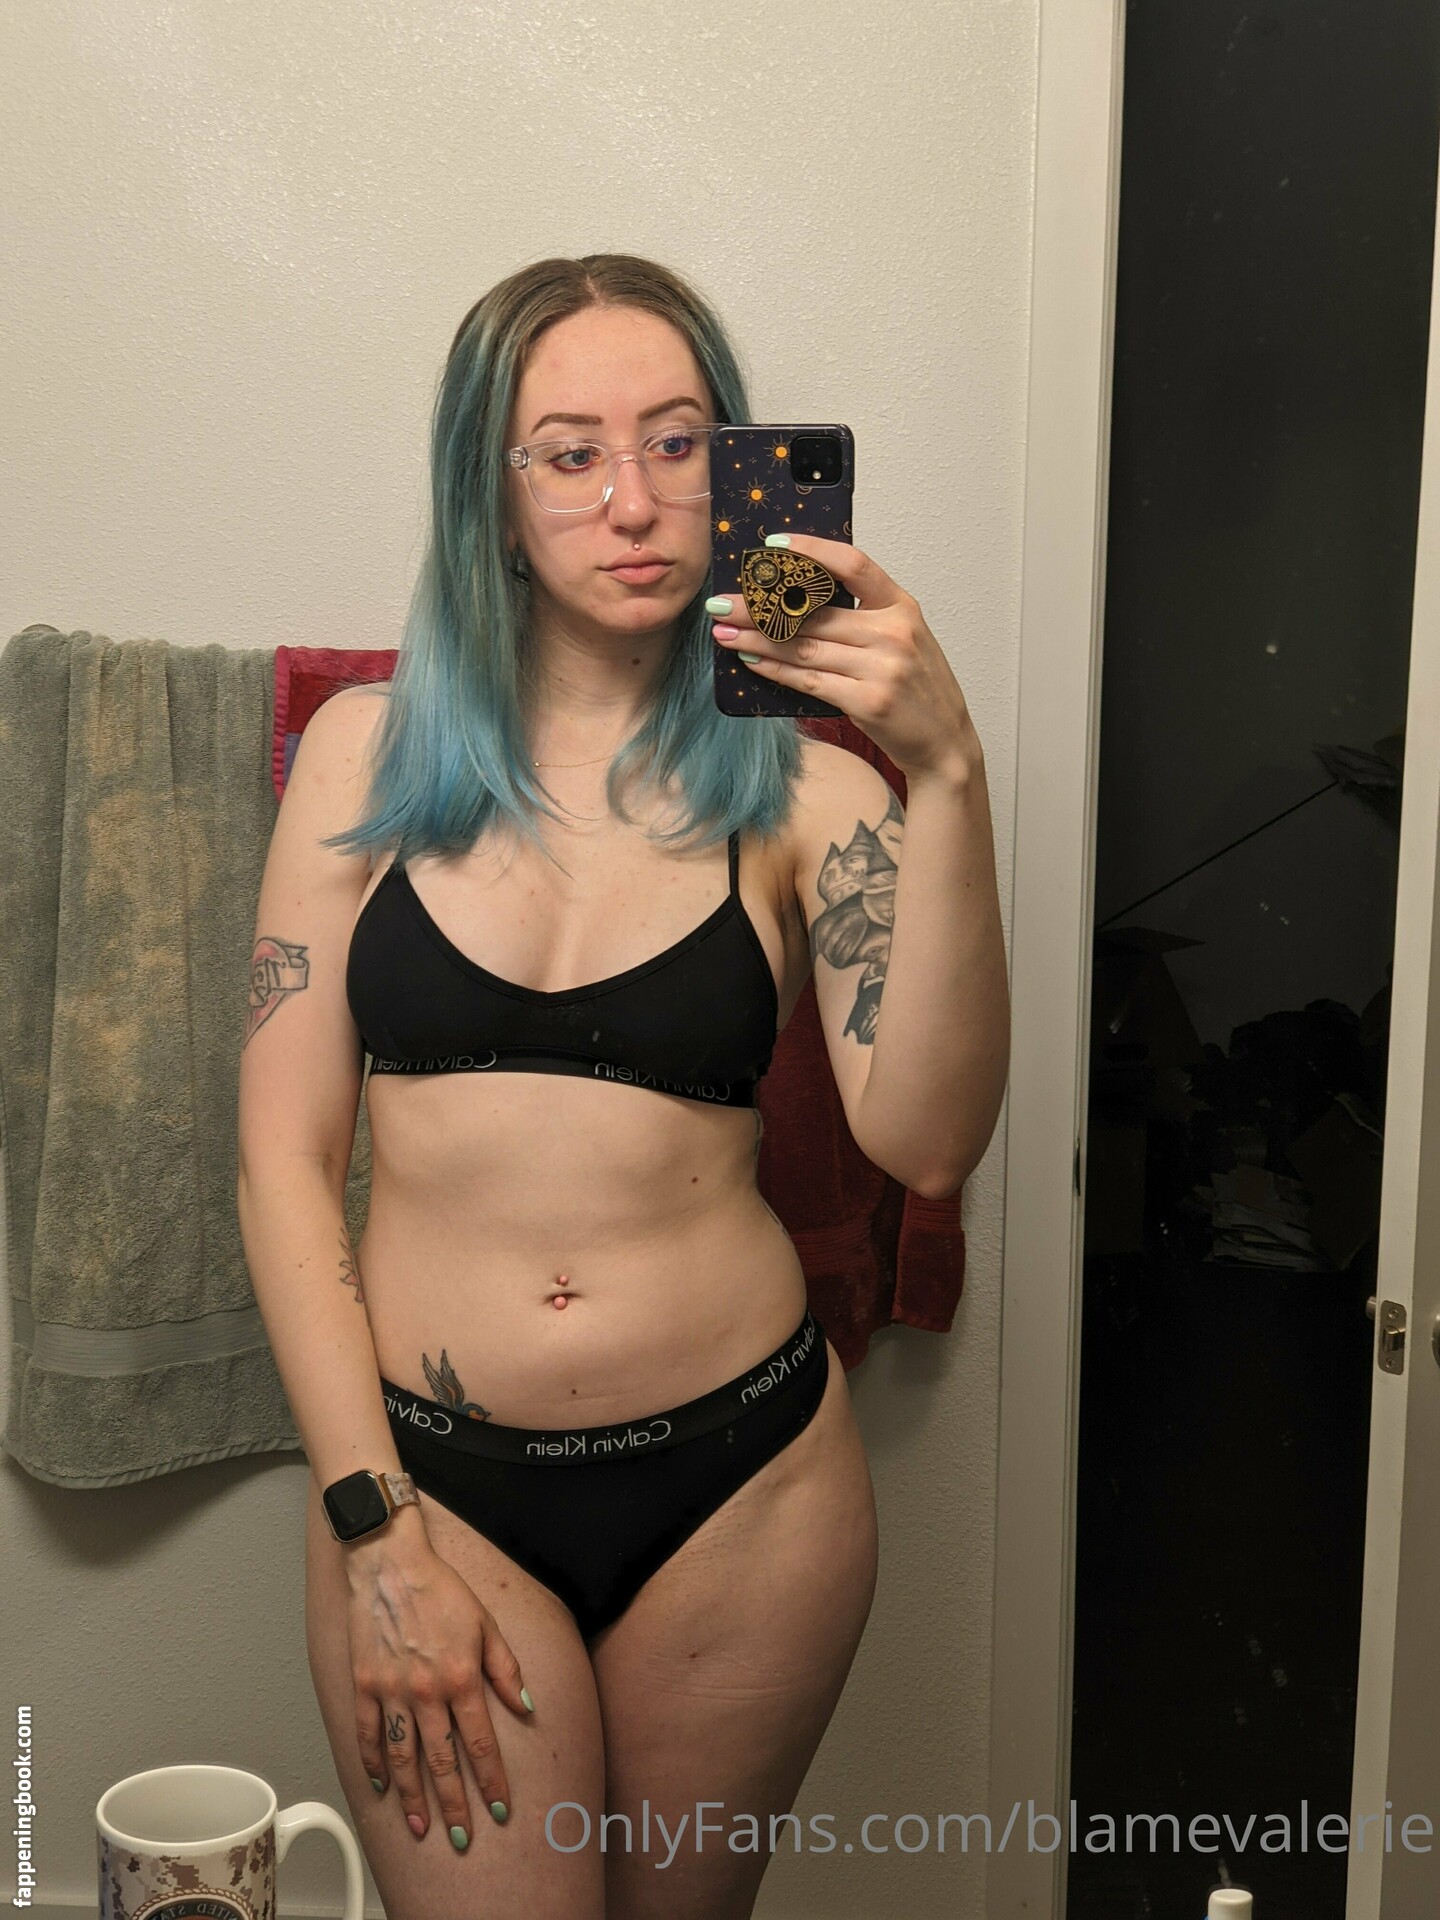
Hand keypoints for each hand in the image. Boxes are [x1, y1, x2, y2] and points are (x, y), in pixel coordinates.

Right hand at [347, 1543, 531, 1848]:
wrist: (391, 1563)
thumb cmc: (442, 1590)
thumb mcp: (487, 1624)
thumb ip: (506, 1670)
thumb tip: (527, 1708)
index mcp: (462, 1677)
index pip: (480, 1743)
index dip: (491, 1780)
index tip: (499, 1808)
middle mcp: (427, 1692)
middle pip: (442, 1761)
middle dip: (455, 1803)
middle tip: (462, 1836)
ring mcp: (392, 1692)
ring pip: (404, 1759)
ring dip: (414, 1797)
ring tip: (423, 1826)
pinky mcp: (364, 1686)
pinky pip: (368, 1736)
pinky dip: (373, 1765)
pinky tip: (382, 1788)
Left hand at [710, 533, 977, 781]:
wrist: (944, 744)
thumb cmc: (916, 690)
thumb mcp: (903, 640)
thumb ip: (864, 617)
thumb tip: (797, 601)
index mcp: (901, 607)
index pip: (853, 564)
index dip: (811, 551)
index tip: (773, 546)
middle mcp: (892, 632)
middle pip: (813, 611)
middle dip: (759, 607)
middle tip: (721, 603)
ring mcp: (881, 668)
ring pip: (803, 647)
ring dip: (756, 639)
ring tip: (723, 632)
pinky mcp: (866, 701)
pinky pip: (808, 680)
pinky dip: (774, 670)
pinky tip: (750, 660)